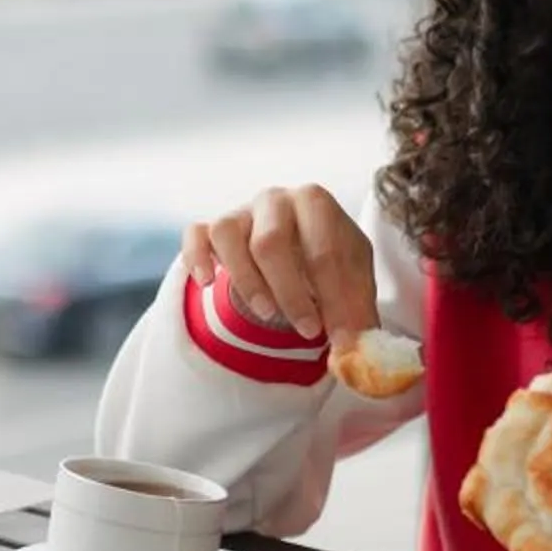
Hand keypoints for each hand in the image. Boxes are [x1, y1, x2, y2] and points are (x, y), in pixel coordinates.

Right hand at [180, 184, 377, 343]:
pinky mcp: (211, 227)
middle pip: (270, 242)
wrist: (297, 243)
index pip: (324, 249)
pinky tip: (208, 282)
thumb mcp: (353, 281)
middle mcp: (275, 199)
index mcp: (315, 202)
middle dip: (291, 293)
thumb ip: (356, 313)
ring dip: (247, 281)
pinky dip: (198, 258)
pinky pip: (196, 236)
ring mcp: (239, 211)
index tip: (342, 336)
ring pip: (228, 236)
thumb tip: (354, 351)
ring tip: (268, 313)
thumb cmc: (326, 260)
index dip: (335, 298)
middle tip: (308, 331)